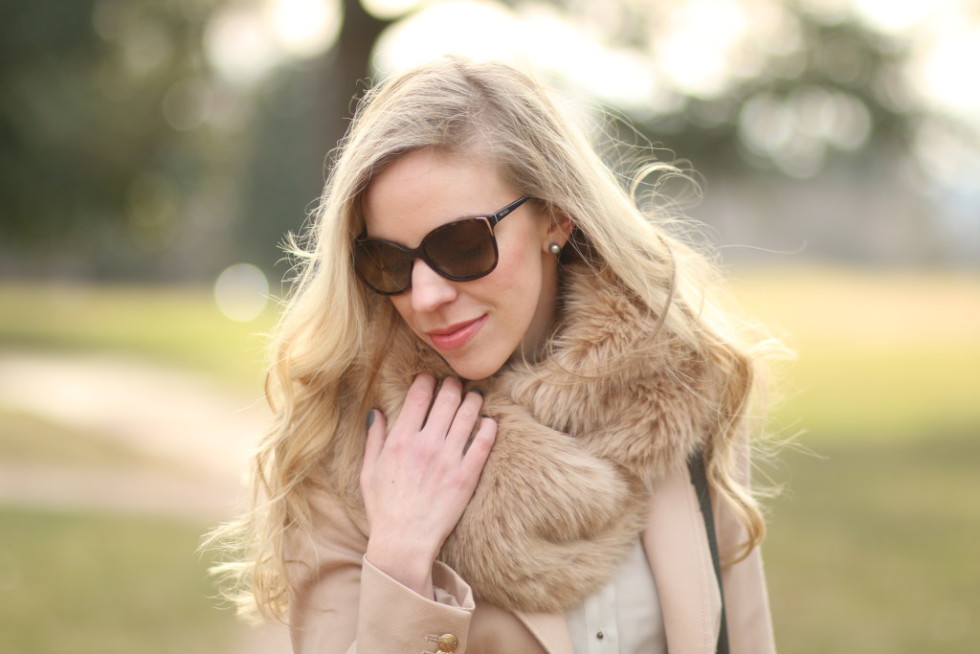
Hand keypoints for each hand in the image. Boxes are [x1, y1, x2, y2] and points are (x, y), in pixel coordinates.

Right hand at [360, 374, 495, 596]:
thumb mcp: (369, 471)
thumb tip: (376, 413)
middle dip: (453, 384)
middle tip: (456, 383)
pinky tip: (488, 422)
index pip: (418, 395)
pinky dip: (488, 426)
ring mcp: (448, 459)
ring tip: (474, 397)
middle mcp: (426, 444)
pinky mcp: (467, 475)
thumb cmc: (384, 508)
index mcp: (400, 439)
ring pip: (468, 415)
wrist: (404, 542)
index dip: (427, 380)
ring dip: (473, 400)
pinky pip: (484, 442)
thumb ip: (374, 439)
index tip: (431, 378)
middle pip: (447, 398)